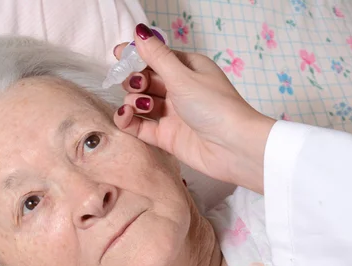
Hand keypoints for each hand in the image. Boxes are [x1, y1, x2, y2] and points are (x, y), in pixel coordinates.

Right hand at [112, 24, 274, 193]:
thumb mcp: (183, 76)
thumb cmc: (215, 106)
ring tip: (140, 104)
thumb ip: (156, 56)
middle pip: (145, 81)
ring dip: (132, 101)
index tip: (118, 56)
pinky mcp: (166, 136)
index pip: (155, 58)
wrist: (233, 147)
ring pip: (140, 103)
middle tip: (139, 85)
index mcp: (188, 69)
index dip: (136, 57)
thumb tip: (139, 31)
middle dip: (135, 80)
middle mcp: (179, 90)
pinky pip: (140, 125)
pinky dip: (129, 120)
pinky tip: (125, 116)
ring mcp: (172, 114)